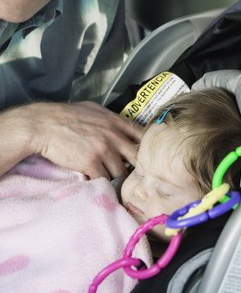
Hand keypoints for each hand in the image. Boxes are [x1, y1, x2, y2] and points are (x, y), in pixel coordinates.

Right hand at [1, 101, 142, 179]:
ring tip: (114, 181)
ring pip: (121, 171)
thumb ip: (110, 118)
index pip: (142, 136)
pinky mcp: (91, 163)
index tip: (145, 156)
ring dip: (117, 177)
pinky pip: (104, 179)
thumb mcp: (93, 110)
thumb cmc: (65, 115)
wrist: (43, 125)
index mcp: (116, 121)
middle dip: (136, 167)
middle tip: (134, 175)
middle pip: (137, 157)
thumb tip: (120, 125)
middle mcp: (114, 135)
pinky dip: (103, 183)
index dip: (145, 148)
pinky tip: (100, 183)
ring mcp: (104, 150)